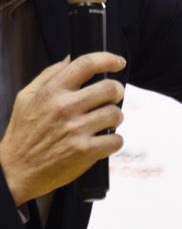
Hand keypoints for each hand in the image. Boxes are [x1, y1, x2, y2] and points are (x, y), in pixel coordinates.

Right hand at [0, 53, 125, 205]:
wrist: (16, 170)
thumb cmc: (23, 134)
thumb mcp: (26, 98)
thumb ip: (49, 76)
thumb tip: (70, 59)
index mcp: (51, 92)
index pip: (85, 64)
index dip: (107, 59)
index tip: (118, 62)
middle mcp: (64, 107)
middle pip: (110, 88)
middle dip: (116, 92)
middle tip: (111, 98)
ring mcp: (76, 129)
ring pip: (116, 113)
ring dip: (115, 118)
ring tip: (103, 122)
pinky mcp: (85, 150)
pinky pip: (116, 139)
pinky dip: (113, 141)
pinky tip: (102, 141)